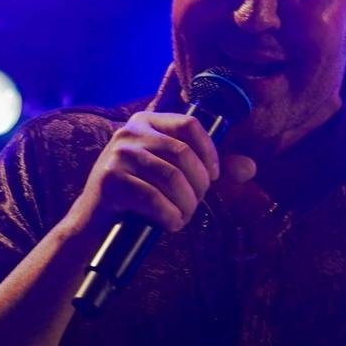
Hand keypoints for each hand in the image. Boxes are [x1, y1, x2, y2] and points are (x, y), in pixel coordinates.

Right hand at [63, 111, 256, 236]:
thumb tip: (250, 168)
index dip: (209, 152)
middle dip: (198, 186)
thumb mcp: (172, 176)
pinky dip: (169, 216)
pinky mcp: (108, 180)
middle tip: (195, 205)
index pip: (190, 125)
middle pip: (183, 154)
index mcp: (147, 121)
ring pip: (171, 177)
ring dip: (185, 205)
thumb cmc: (139, 196)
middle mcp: (130, 131)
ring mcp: (117, 154)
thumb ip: (208, 168)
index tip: (213, 177)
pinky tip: (170, 224)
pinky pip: (153, 198)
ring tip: (183, 217)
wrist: (95, 222)